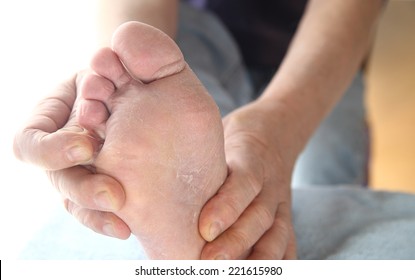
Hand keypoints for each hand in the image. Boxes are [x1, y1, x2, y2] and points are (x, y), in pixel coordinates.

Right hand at [13, 73, 130, 238]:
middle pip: (56, 180)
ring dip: (96, 214)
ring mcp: (79, 171)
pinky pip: (98, 211)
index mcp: (53, 119)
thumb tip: (109, 59)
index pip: (31, 143)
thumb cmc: (125, 74)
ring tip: (123, 224)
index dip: (52, 150)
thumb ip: (117, 61)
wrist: (141, 90)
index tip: (86, 145)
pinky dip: (109, 220)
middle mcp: (61, 150)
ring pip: (75, 202)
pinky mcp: (102, 187)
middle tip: (112, 195)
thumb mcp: (119, 62)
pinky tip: (128, 227)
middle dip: (82, 188)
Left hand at [199, 99, 296, 258]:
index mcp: (251, 159)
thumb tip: (158, 188)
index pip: (244, 182)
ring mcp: (281, 202)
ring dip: (258, 259)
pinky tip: (265, 274)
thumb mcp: (217, 138)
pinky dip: (280, 262)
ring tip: (231, 274)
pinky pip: (289, 241)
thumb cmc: (233, 139)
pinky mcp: (286, 216)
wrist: (275, 132)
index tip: (205, 229)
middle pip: (260, 215)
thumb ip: (199, 162)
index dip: (227, 206)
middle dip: (236, 241)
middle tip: (209, 261)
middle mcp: (270, 183)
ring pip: (278, 232)